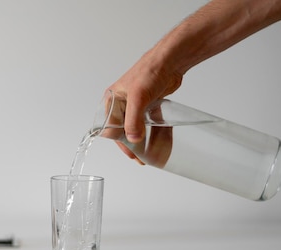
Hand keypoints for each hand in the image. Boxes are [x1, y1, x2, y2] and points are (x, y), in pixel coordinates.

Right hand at [106, 45, 182, 163]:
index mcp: (112, 100)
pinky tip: (155, 142)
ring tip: (146, 154)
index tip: (130, 153)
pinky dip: (150, 133)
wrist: (170, 61)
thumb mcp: (138, 97)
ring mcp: (136, 105)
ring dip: (140, 141)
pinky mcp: (148, 105)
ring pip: (135, 128)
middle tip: (138, 158)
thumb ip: (133, 119)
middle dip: (130, 145)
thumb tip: (132, 139)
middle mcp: (122, 103)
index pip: (110, 127)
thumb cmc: (150, 71)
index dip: (119, 142)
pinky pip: (147, 123)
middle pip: (122, 130)